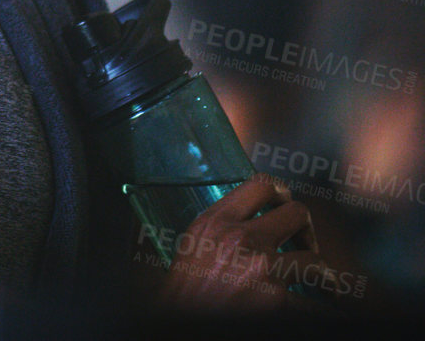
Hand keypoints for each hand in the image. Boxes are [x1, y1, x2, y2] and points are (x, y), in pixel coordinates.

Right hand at [157, 173, 321, 312]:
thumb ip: (220, 228)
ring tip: (325, 287)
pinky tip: (317, 312)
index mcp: (217, 221)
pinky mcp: (275, 300)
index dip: (283, 193)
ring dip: (323, 276)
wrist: (179, 319)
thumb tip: (247, 221)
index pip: (262, 185)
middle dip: (308, 232)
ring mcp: (261, 267)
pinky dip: (318, 310)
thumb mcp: (193, 244)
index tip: (285, 205)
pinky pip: (312, 305)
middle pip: (298, 213)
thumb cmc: (183, 289)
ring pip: (316, 260)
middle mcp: (240, 237)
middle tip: (305, 248)